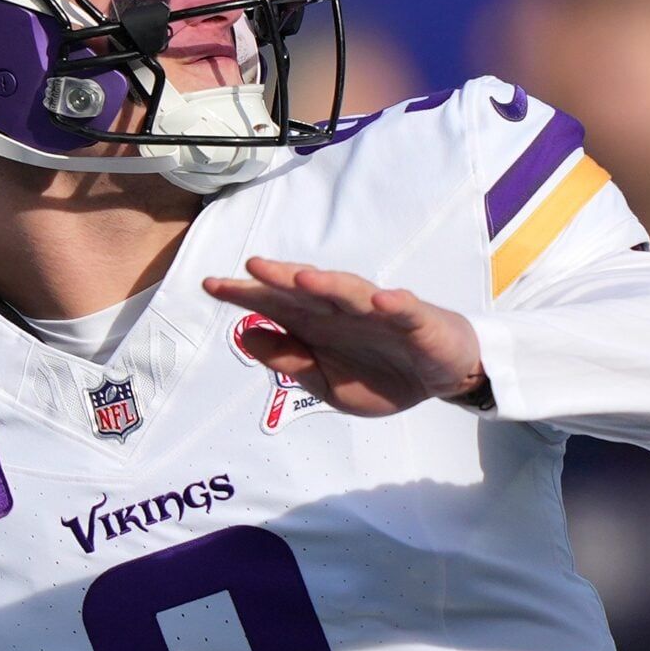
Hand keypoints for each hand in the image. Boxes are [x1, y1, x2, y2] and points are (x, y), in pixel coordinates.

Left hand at [201, 257, 484, 416]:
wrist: (440, 378)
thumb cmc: (381, 375)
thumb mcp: (326, 383)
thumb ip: (287, 361)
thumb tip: (244, 334)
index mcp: (316, 324)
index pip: (275, 303)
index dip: (245, 294)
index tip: (209, 285)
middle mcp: (341, 310)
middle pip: (307, 290)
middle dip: (280, 278)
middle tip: (251, 267)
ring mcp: (378, 312)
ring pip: (350, 293)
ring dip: (329, 283)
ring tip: (303, 277)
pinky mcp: (415, 320)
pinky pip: (404, 309)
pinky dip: (393, 304)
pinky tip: (380, 301)